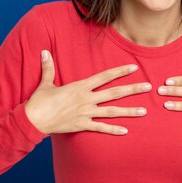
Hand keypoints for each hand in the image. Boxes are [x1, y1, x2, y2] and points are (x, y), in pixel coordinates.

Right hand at [25, 50, 150, 135]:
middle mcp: (86, 99)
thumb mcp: (45, 82)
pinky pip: (101, 128)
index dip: (120, 71)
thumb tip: (44, 51)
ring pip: (112, 111)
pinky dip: (113, 130)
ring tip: (145, 111)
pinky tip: (126, 131)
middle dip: (132, 89)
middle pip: (114, 93)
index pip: (104, 76)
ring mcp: (86, 113)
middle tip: (149, 87)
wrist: (33, 120)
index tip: (134, 67)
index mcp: (80, 86)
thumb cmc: (39, 101)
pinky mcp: (82, 125)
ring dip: (129, 111)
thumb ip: (49, 67)